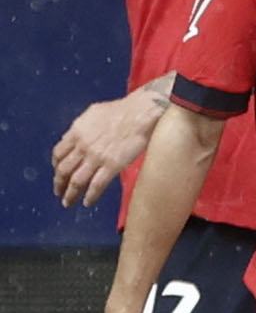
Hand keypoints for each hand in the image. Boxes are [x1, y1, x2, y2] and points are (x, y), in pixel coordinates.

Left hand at [52, 91, 165, 206]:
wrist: (141, 113)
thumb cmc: (123, 110)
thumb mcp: (94, 113)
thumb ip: (82, 126)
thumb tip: (78, 134)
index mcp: (76, 132)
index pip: (58, 153)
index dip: (56, 165)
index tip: (58, 171)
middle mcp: (83, 146)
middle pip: (63, 170)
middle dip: (59, 183)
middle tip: (59, 191)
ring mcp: (96, 157)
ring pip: (76, 181)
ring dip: (70, 194)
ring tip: (68, 202)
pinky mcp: (112, 166)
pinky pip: (96, 185)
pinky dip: (90, 196)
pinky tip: (87, 202)